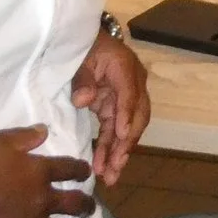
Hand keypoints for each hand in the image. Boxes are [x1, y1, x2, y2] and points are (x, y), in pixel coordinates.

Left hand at [72, 30, 150, 184]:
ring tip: (111, 176)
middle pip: (137, 116)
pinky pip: (115, 131)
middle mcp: (133, 84)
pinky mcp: (116, 108)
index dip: (127, 115)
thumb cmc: (83, 47)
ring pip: (129, 128)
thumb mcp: (80, 59)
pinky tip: (105, 166)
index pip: (130, 94)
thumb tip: (84, 100)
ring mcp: (126, 98)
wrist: (84, 41)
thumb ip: (82, 79)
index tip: (121, 135)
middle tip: (115, 166)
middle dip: (126, 143)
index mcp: (125, 68)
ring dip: (120, 152)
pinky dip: (110, 148)